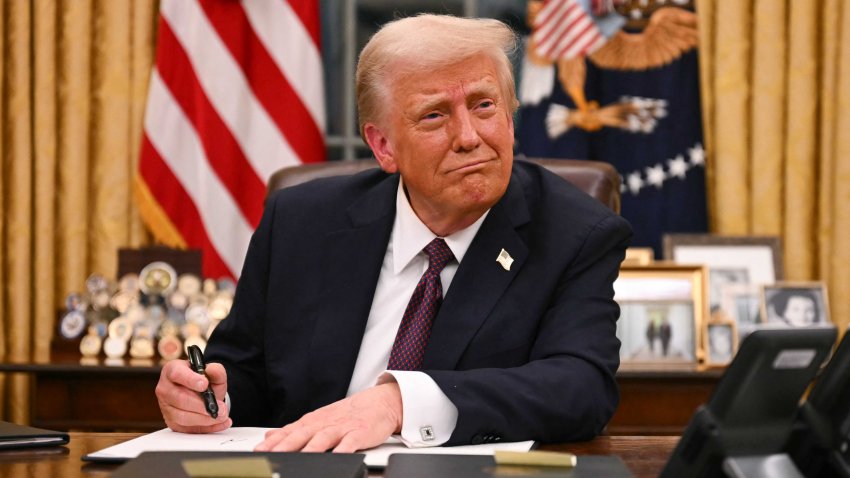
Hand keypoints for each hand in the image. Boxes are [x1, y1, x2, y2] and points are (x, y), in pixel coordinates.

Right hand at [155, 359, 230, 432]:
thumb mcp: (212, 372)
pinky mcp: (172, 422)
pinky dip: (207, 428)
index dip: (190, 380)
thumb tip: (211, 370)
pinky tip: (220, 423)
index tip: (205, 384)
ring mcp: (166, 407)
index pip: (176, 373)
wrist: (200, 393)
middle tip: (220, 407)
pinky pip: (188, 429)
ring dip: (205, 419)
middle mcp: (165, 388)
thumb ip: (215, 370)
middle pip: (180, 399)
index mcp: (172, 370)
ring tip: (221, 416)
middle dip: (202, 405)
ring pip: (182, 417)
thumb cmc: (202, 380)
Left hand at [254, 382, 402, 452]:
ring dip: (310, 448)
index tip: (259, 452)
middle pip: (302, 434)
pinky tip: (337, 456)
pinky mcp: (359, 432)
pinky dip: (343, 449)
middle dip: (285, 445)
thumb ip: (294, 430)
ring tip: (300, 458)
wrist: (380, 402)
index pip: (289, 432)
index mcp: (313, 421)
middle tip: (271, 455)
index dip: (273, 442)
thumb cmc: (349, 414)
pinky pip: (350, 442)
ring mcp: (342, 428)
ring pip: (323, 438)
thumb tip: (269, 437)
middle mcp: (324, 423)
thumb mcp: (319, 419)